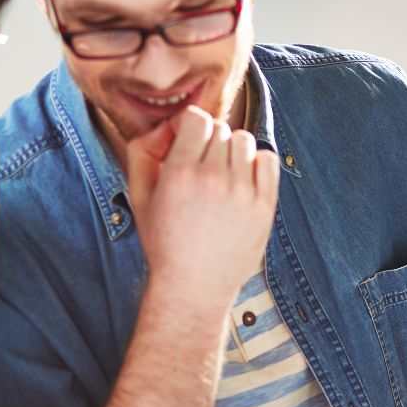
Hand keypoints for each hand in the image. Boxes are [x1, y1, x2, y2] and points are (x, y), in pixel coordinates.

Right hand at [127, 106, 279, 304]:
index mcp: (180, 173)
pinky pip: (267, 160)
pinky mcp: (265, 206)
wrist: (193, 288)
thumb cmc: (164, 243)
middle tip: (199, 168)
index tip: (184, 144)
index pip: (195, 118)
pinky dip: (256, 163)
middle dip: (208, 142)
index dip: (188, 126)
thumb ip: (143, 151)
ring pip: (244, 140)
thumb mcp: (138, 196)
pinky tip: (242, 182)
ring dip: (232, 151)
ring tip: (221, 176)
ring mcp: (243, 193)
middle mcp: (214, 179)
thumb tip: (165, 127)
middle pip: (220, 128)